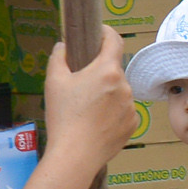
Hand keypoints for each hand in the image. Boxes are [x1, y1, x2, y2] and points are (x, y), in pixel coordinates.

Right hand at [42, 28, 136, 176]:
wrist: (75, 155)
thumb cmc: (63, 117)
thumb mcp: (54, 82)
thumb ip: (58, 58)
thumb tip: (63, 47)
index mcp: (107, 71)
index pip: (114, 41)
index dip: (107, 33)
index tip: (100, 33)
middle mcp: (125, 86)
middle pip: (113, 70)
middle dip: (100, 72)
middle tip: (82, 83)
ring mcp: (131, 106)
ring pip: (119, 92)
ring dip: (107, 93)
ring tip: (87, 109)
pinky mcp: (133, 124)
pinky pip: (123, 111)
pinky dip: (113, 112)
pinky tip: (96, 122)